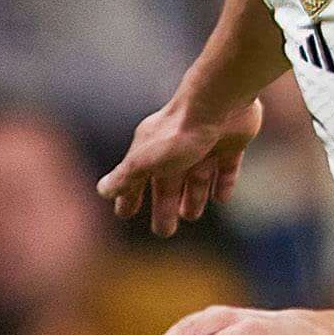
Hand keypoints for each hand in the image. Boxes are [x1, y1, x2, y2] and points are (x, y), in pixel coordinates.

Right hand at [100, 89, 265, 235]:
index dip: (130, 196)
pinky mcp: (231, 141)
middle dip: (164, 207)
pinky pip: (227, 166)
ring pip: (196, 176)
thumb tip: (101, 191)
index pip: (136, 178)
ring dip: (193, 197)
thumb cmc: (178, 134)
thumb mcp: (145, 160)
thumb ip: (126, 177)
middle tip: (164, 231)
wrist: (219, 102)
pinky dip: (223, 183)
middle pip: (168, 183)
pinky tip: (222, 198)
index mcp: (152, 149)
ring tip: (190, 215)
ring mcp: (205, 144)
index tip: (125, 214)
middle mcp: (176, 147)